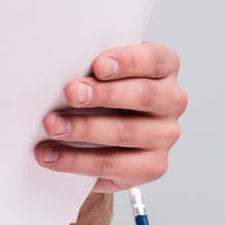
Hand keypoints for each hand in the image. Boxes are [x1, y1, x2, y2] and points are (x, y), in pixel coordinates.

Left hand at [34, 41, 185, 194]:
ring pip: (126, 132)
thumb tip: (57, 71)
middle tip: (71, 93)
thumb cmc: (100, 94)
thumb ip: (90, 70)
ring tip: (52, 126)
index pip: (155, 59)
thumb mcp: (100, 74)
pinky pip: (113, 164)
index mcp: (164, 67)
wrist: (102, 137)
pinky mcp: (153, 165)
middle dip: (103, 94)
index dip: (128, 61)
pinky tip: (52, 155)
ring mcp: (165, 135)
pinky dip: (77, 160)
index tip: (98, 65)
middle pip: (143, 95)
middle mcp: (172, 100)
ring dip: (84, 129)